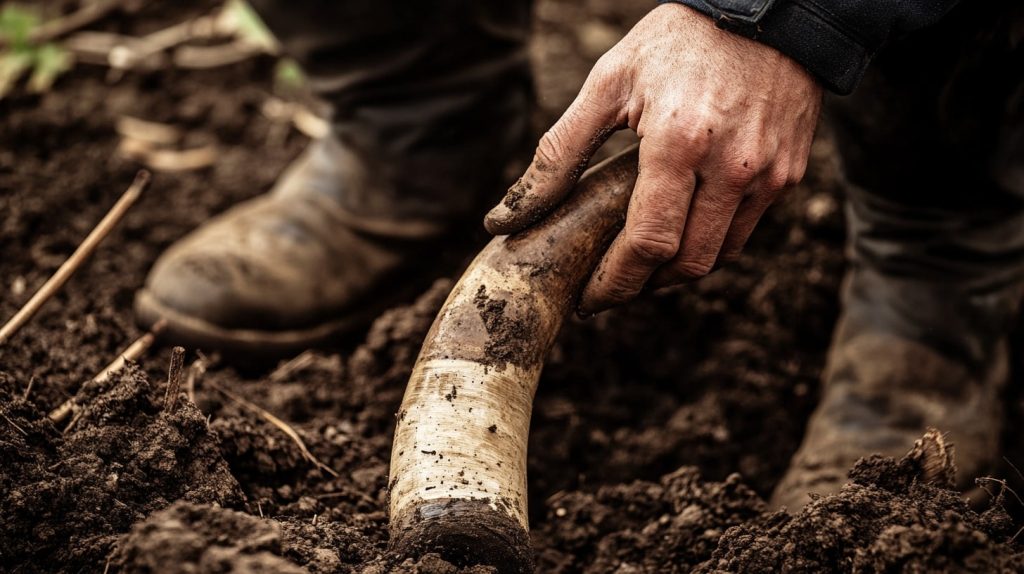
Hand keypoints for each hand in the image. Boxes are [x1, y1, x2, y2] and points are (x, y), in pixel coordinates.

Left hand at [484, 3, 821, 314]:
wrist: (768, 9)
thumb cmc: (677, 40)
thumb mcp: (608, 83)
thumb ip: (557, 154)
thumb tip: (505, 217)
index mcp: (680, 143)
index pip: (647, 244)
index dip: (614, 283)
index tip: (586, 299)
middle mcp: (732, 166)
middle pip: (685, 264)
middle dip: (642, 286)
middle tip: (606, 288)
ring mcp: (767, 174)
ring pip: (718, 256)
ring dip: (675, 273)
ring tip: (637, 265)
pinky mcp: (788, 175)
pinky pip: (744, 232)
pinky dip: (708, 245)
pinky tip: (678, 232)